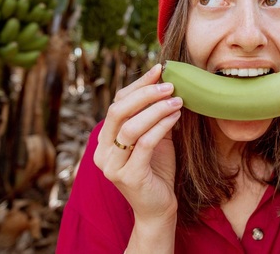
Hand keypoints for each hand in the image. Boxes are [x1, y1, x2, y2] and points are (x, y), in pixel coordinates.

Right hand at [93, 63, 183, 221]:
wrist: (159, 209)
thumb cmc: (157, 171)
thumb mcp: (154, 138)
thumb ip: (153, 116)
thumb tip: (166, 83)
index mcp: (105, 140)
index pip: (117, 103)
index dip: (137, 85)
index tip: (159, 70)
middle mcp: (102, 152)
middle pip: (118, 111)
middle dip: (145, 93)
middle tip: (170, 84)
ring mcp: (112, 166)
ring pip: (130, 127)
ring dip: (156, 109)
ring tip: (177, 100)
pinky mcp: (128, 177)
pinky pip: (144, 144)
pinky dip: (161, 126)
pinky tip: (176, 117)